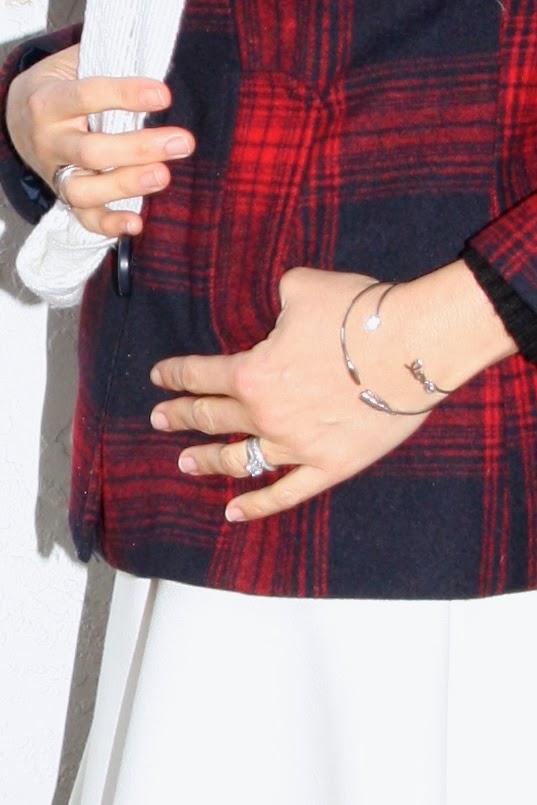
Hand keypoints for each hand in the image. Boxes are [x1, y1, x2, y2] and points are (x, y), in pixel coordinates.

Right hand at [5, 45, 194, 236]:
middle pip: (92, 151)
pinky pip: (85, 219)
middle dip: (140, 148)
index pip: (88, 96)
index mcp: (49, 102)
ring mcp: (57, 174)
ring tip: (164, 176)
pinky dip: (110, 225)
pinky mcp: (66, 199)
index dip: (126, 95)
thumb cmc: (60, 89)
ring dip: (127, 185)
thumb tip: (150, 57)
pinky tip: (137, 223)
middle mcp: (50, 142)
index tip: (164, 95)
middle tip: (183, 142)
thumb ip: (103, 63)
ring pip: (86, 189)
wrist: (19, 121)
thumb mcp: (70, 67)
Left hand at [149, 267, 432, 521]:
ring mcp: (296, 447)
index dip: (175, 375)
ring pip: (238, 460)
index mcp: (253, 372)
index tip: (160, 377)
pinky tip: (233, 512)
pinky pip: (285, 494)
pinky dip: (257, 505)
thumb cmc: (358, 314)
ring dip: (207, 461)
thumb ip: (278, 300)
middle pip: (210, 418)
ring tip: (185, 463)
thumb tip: (278, 306)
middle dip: (179, 416)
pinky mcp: (329, 467)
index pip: (200, 374)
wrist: (412, 347)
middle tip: (159, 419)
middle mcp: (265, 414)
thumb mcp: (304, 289)